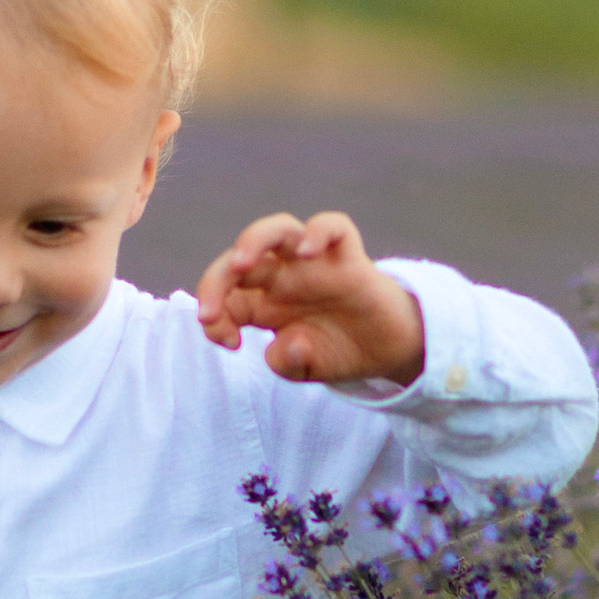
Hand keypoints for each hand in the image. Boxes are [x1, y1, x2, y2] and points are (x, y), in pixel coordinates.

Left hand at [196, 211, 426, 386]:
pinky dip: (319, 231)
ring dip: (253, 240)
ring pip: (279, 229)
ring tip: (242, 264)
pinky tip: (309, 252)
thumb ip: (287, 363)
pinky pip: (335, 227)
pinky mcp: (351, 260)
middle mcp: (284, 278)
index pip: (226, 297)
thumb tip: (288, 343)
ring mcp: (315, 265)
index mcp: (265, 304)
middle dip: (215, 280)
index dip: (214, 317)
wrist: (388, 350)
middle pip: (240, 258)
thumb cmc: (339, 352)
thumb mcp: (306, 371)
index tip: (230, 344)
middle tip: (210, 311)